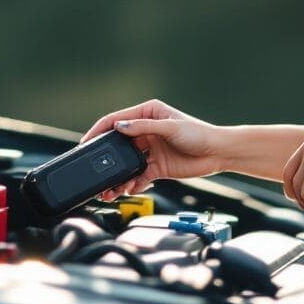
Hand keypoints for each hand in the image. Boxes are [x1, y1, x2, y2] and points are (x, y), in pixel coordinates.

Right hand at [81, 99, 223, 199]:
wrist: (218, 153)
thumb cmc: (199, 133)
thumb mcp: (170, 127)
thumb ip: (143, 127)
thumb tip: (118, 127)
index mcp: (148, 113)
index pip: (116, 120)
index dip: (99, 131)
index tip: (86, 143)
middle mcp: (146, 131)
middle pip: (118, 145)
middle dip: (107, 160)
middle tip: (96, 173)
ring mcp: (150, 150)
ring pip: (126, 164)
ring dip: (118, 177)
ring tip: (110, 190)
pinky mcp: (156, 167)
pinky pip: (138, 176)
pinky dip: (132, 184)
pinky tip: (130, 189)